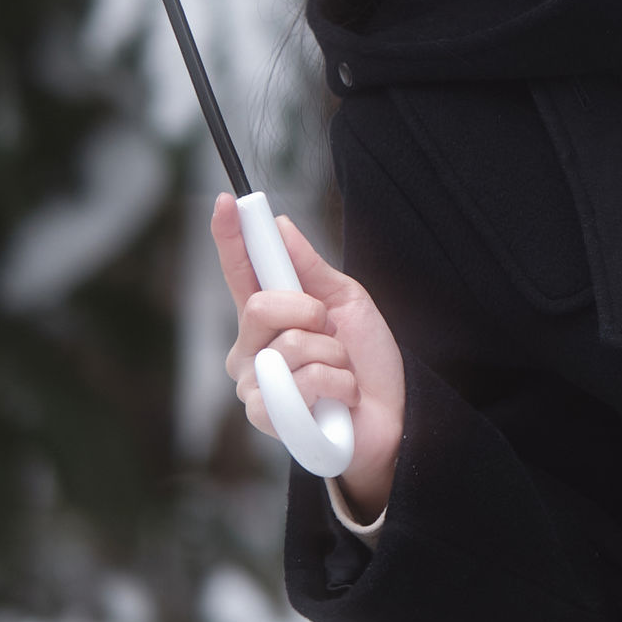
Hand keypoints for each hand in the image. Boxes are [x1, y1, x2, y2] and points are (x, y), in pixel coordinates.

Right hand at [210, 196, 406, 518]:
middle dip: (309, 312)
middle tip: (331, 332)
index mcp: (268, 319)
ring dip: (334, 356)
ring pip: (288, 346)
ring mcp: (255, 386)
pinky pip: (303, 382)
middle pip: (259, 306)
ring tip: (342, 375)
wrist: (395, 418)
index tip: (226, 202)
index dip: (230, 237)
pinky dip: (337, 385)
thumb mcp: (346, 304)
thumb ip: (311, 269)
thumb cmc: (367, 365)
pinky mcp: (268, 418)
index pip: (241, 273)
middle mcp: (252, 351)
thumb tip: (280, 226)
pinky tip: (339, 401)